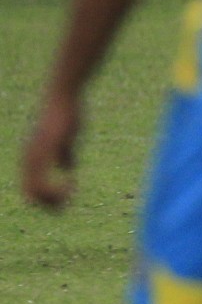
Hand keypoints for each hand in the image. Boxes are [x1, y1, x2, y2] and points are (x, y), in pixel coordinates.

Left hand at [21, 91, 80, 210]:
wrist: (64, 96)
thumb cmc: (67, 114)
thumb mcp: (66, 139)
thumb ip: (65, 154)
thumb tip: (68, 168)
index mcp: (31, 157)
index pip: (31, 188)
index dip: (47, 198)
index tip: (66, 198)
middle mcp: (28, 159)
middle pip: (30, 195)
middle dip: (48, 205)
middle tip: (66, 207)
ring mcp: (35, 156)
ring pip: (34, 191)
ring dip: (52, 201)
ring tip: (68, 200)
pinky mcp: (45, 152)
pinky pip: (44, 180)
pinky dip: (56, 190)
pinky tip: (71, 187)